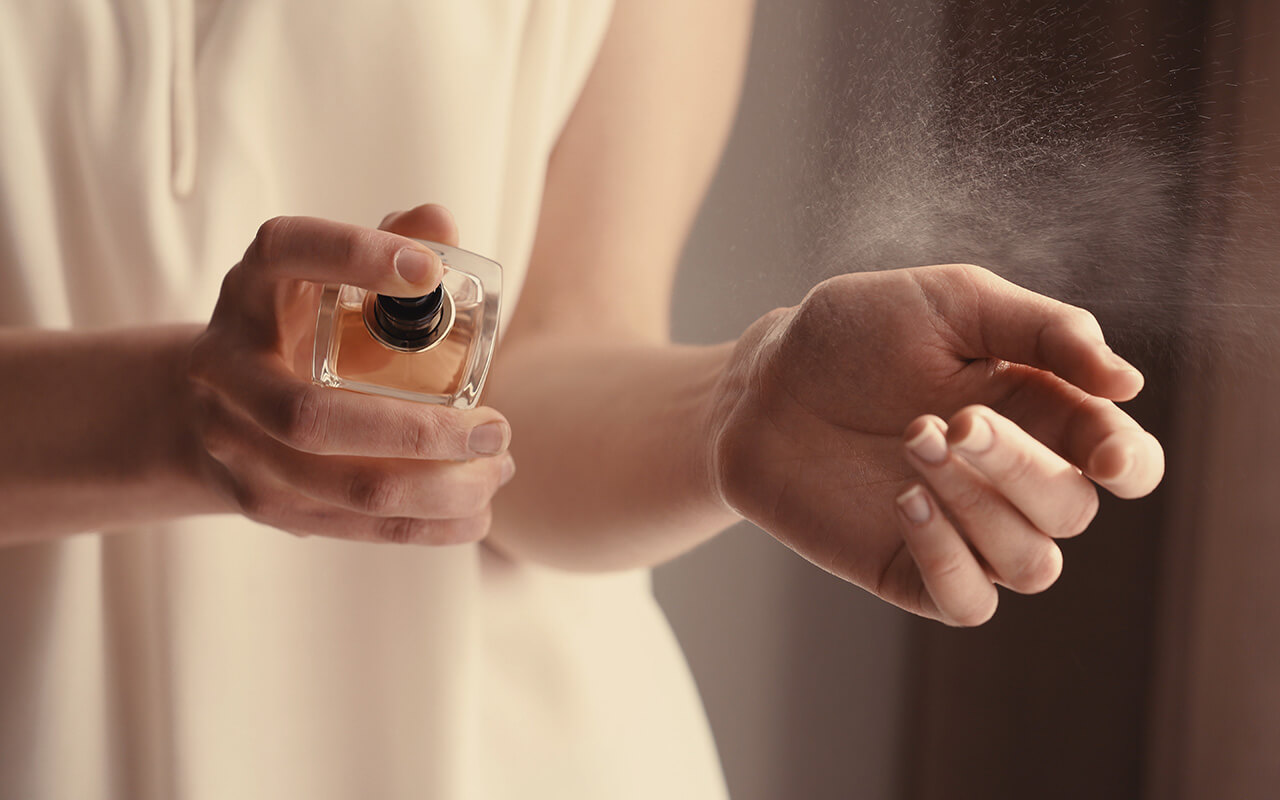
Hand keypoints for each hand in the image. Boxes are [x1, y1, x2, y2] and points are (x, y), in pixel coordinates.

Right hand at [186, 204, 514, 543]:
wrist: (208, 409)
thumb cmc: (296, 326)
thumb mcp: (324, 277)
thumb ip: (386, 242)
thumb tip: (438, 222)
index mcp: (249, 290)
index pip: (289, 253)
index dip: (355, 255)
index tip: (430, 271)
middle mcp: (226, 368)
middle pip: (310, 417)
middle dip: (418, 431)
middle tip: (497, 426)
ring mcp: (236, 445)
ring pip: (339, 486)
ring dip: (436, 487)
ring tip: (499, 468)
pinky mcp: (264, 504)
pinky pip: (351, 528)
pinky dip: (424, 526)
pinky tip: (476, 514)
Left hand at [710, 264, 1163, 624]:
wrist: (763, 381)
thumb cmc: (855, 333)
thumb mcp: (951, 303)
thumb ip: (1043, 330)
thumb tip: (1129, 384)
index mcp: (1040, 412)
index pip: (1123, 460)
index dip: (1128, 464)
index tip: (1103, 455)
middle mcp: (1012, 480)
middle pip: (1072, 511)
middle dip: (1019, 467)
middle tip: (951, 421)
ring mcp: (964, 531)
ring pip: (1031, 563)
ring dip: (979, 505)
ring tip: (912, 441)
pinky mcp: (910, 569)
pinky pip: (969, 603)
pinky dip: (950, 559)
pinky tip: (906, 501)